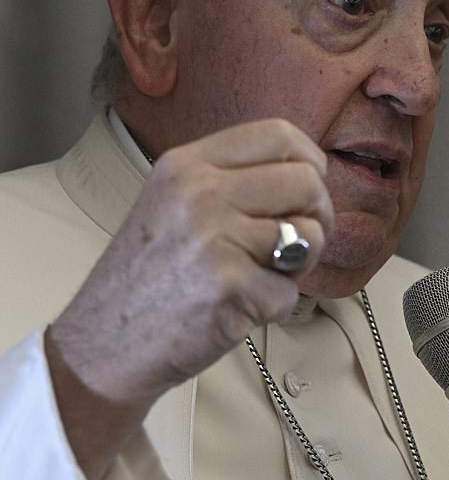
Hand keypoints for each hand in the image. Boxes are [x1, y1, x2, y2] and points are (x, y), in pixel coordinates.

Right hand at [46, 118, 333, 479]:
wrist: (101, 345)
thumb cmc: (146, 280)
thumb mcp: (171, 204)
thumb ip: (229, 182)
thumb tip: (308, 174)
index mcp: (186, 164)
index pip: (279, 135)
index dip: (309, 163)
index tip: (307, 191)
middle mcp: (200, 193)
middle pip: (307, 182)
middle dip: (317, 217)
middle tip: (294, 246)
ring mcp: (215, 238)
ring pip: (310, 235)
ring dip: (298, 266)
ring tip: (258, 278)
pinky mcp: (230, 287)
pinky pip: (291, 292)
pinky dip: (273, 309)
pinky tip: (236, 310)